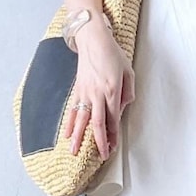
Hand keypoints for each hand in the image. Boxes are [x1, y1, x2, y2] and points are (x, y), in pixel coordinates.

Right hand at [61, 20, 134, 159]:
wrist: (93, 39)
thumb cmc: (112, 53)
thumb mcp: (128, 71)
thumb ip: (128, 92)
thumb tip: (123, 107)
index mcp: (112, 91)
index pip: (113, 119)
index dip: (113, 136)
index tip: (113, 148)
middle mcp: (97, 94)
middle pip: (97, 123)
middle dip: (99, 142)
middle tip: (100, 156)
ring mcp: (85, 93)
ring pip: (81, 120)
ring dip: (78, 137)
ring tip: (74, 152)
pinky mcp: (77, 90)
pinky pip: (72, 110)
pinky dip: (69, 123)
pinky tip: (66, 135)